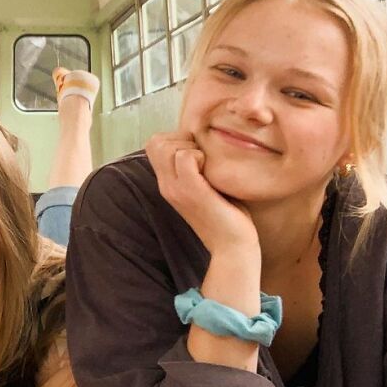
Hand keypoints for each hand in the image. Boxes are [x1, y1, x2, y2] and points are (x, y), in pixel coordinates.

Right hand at [145, 131, 257, 256]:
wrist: (232, 247)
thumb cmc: (227, 215)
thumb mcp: (204, 186)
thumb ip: (197, 167)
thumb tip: (204, 143)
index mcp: (167, 183)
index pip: (153, 144)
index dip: (175, 138)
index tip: (198, 152)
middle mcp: (165, 185)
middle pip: (155, 142)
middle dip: (181, 139)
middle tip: (202, 156)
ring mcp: (175, 189)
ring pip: (166, 146)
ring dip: (190, 146)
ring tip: (206, 164)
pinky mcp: (191, 191)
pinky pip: (184, 157)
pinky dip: (199, 155)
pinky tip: (211, 171)